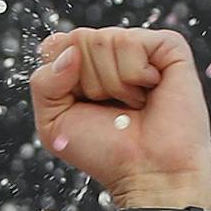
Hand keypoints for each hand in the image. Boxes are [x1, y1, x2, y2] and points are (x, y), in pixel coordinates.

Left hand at [31, 27, 210, 210]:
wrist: (146, 170)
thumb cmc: (103, 150)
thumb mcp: (52, 123)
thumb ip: (43, 83)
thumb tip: (70, 52)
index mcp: (81, 66)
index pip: (55, 44)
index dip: (59, 75)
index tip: (78, 103)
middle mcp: (110, 52)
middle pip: (77, 39)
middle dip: (87, 82)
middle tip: (110, 108)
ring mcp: (140, 46)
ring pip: (104, 40)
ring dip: (112, 83)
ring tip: (132, 104)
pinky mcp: (168, 46)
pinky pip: (131, 41)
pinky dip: (133, 75)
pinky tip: (149, 92)